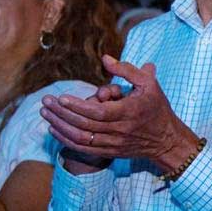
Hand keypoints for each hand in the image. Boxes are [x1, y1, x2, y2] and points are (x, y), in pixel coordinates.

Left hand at [39, 55, 195, 171]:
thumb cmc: (157, 107)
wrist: (166, 140)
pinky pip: (82, 148)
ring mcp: (113, 144)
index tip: (61, 97)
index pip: (98, 112)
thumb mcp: (148, 83)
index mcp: (130, 112)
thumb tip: (105, 58)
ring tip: (45, 113)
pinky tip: (54, 128)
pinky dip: (66, 139)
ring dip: (60, 126)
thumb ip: (126, 70)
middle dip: (62, 113)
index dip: (78, 107)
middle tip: (46, 101)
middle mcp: (120, 130)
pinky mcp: (109, 152)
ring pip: (80, 138)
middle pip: (84, 125)